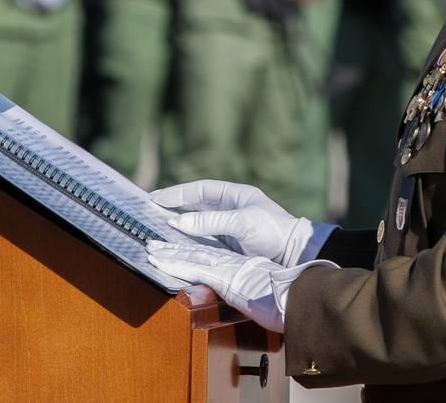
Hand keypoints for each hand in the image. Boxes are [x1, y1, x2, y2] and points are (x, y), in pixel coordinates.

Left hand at [146, 241, 332, 333]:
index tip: (177, 249)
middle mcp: (232, 262)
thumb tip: (256, 299)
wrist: (298, 295)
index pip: (211, 255)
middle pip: (197, 250)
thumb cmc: (289, 299)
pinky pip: (192, 267)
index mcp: (241, 266)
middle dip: (175, 247)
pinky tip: (159, 260)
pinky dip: (174, 262)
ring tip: (150, 248)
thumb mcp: (269, 293)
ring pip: (190, 254)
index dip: (193, 250)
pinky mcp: (222, 276)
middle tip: (154, 243)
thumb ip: (256, 291)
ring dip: (168, 252)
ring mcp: (226, 268)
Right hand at [152, 179, 330, 266]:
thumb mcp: (241, 222)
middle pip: (196, 205)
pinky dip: (188, 241)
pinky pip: (205, 241)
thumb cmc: (273, 232)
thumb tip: (178, 222)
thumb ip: (210, 221)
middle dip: (173, 207)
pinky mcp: (231, 247)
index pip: (200, 190)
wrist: (296, 256)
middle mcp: (231, 210)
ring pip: (198, 224)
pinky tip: (175, 244)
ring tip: (156, 226)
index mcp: (235, 196)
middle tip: (149, 210)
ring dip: (178, 225)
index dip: (177, 193)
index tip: (155, 198)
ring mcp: (230, 229)